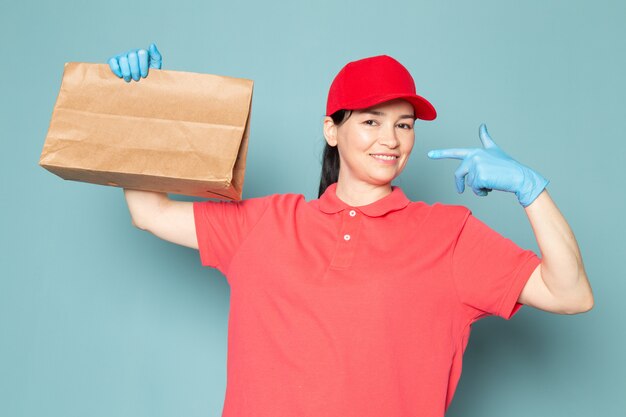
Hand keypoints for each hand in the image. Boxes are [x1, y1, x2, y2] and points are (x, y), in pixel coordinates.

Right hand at [107, 43, 161, 81]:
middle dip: (135, 70)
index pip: (142, 53)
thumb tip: (152, 45)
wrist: (140, 83)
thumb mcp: (156, 66)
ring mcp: (122, 56)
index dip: (143, 66)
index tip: (144, 75)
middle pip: (132, 56)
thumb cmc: (148, 75)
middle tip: (137, 79)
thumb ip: (156, 56)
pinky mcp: (114, 61)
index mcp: (142, 53)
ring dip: (126, 71)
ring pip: (123, 59)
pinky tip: (120, 76)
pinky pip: (112, 61)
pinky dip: (115, 69)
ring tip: (129, 79)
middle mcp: (132, 52)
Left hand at [427, 124, 548, 206]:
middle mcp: (474, 156)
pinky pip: (475, 189)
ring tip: (491, 182)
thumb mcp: (494, 150)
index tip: (430, 154)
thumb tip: (482, 126)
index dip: (441, 153)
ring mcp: (476, 166)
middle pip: (459, 174)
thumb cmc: (507, 166)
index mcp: (475, 151)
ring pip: (469, 183)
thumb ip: (486, 139)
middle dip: (460, 184)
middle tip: (460, 191)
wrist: (519, 176)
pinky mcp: (480, 176)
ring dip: (478, 187)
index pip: (455, 152)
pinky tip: (492, 186)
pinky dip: (482, 192)